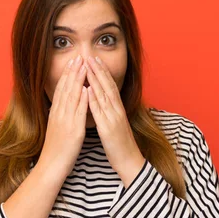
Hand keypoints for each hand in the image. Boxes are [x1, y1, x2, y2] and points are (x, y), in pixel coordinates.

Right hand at [38, 54, 88, 178]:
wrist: (51, 167)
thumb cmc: (55, 150)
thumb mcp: (55, 129)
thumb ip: (58, 116)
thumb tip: (60, 106)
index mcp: (55, 114)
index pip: (61, 90)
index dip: (66, 75)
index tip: (72, 62)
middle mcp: (59, 114)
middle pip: (65, 89)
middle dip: (72, 72)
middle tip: (78, 57)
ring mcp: (65, 122)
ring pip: (71, 97)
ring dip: (77, 80)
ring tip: (83, 66)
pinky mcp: (73, 131)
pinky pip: (78, 113)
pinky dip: (82, 100)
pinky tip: (86, 89)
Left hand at [83, 55, 144, 184]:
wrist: (129, 162)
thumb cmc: (121, 145)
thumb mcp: (116, 125)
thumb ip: (110, 113)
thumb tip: (102, 102)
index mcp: (118, 110)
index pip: (110, 86)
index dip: (103, 72)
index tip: (95, 59)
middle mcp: (117, 111)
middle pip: (108, 86)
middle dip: (99, 70)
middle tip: (90, 55)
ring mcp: (113, 118)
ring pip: (104, 95)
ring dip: (95, 79)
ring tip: (88, 65)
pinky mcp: (108, 128)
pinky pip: (100, 112)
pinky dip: (94, 99)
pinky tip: (88, 89)